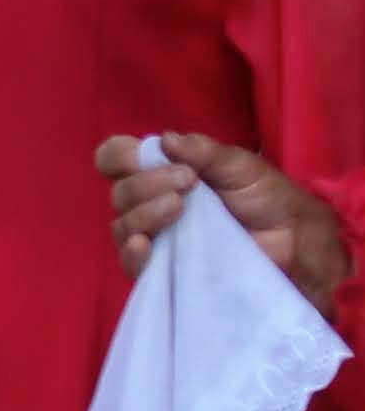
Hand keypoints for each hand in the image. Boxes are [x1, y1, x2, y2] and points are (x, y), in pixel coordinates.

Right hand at [100, 131, 351, 300]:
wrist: (297, 242)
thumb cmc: (267, 198)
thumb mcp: (240, 165)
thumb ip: (203, 151)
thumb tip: (164, 140)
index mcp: (159, 172)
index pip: (114, 159)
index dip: (118, 156)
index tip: (141, 156)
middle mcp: (149, 203)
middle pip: (119, 192)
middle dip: (147, 182)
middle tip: (189, 180)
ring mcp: (155, 238)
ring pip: (123, 225)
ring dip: (145, 212)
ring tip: (180, 207)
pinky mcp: (163, 270)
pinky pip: (131, 264)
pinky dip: (132, 253)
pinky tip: (145, 244)